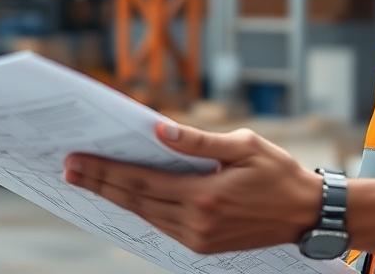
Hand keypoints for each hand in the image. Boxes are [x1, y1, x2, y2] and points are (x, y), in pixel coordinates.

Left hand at [63, 122, 323, 253]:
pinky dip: (138, 209)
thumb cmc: (278, 172)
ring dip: (114, 197)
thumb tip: (158, 129)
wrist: (306, 214)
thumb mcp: (243, 146)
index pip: (141, 181)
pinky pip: (160, 226)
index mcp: (204, 195)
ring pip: (144, 216)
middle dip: (99, 184)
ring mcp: (198, 238)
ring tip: (87, 181)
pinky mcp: (202, 246)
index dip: (105, 171)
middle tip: (68, 169)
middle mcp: (196, 222)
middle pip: (134, 201)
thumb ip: (197, 141)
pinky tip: (124, 197)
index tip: (77, 159)